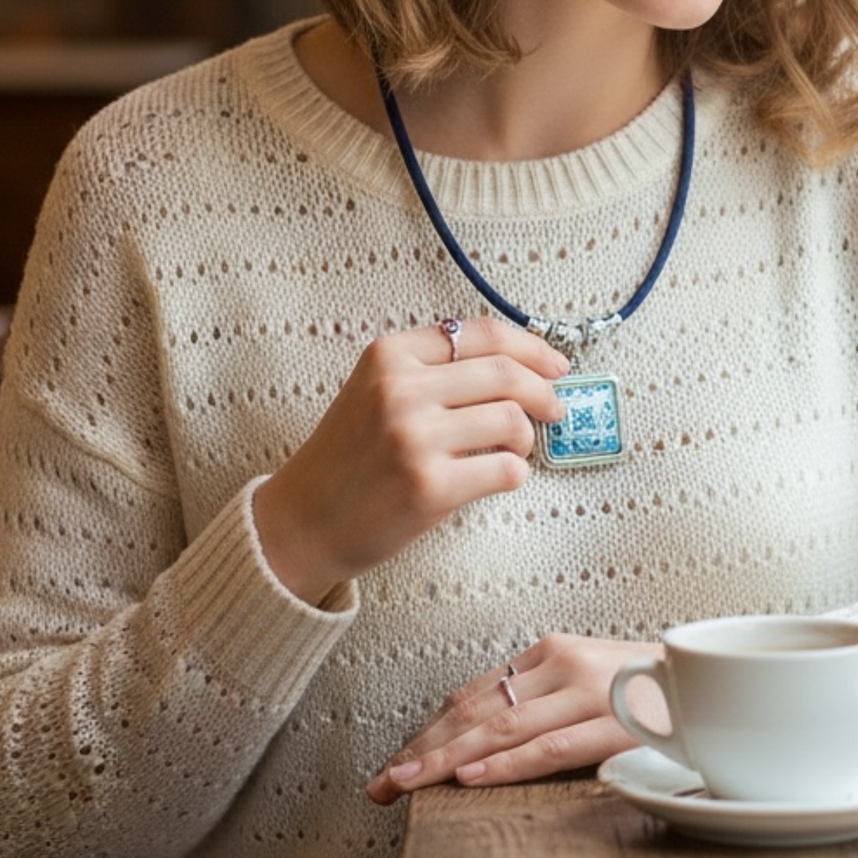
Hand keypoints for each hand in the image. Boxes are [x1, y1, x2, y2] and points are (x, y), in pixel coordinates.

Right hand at [253, 318, 567, 604]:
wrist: (301, 523)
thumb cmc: (350, 457)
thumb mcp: (377, 390)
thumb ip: (436, 371)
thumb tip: (523, 367)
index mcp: (390, 356)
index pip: (482, 334)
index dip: (531, 347)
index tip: (555, 365)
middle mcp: (400, 390)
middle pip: (505, 373)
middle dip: (544, 391)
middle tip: (556, 408)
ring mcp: (414, 438)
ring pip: (512, 420)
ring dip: (526, 438)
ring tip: (513, 450)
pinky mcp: (428, 487)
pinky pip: (506, 469)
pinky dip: (516, 473)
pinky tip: (500, 476)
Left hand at [366, 634, 666, 801]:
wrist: (712, 681)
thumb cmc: (643, 687)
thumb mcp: (581, 681)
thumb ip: (536, 698)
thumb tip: (473, 732)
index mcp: (549, 654)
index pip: (472, 695)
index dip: (428, 731)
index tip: (395, 762)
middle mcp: (562, 665)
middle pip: (475, 712)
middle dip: (422, 750)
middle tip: (383, 782)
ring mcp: (585, 690)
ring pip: (500, 729)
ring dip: (444, 761)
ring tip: (407, 782)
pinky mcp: (610, 721)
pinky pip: (547, 747)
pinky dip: (504, 763)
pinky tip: (470, 775)